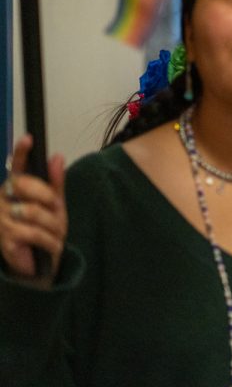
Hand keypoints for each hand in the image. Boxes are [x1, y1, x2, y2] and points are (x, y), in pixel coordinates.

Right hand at [0, 136, 67, 285]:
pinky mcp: (5, 238)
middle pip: (26, 185)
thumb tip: (56, 156)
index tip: (29, 138)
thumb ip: (55, 182)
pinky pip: (35, 233)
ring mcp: (1, 219)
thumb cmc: (45, 229)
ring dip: (52, 224)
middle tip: (57, 209)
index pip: (18, 167)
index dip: (22, 152)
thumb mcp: (55, 204)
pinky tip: (52, 246)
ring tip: (56, 234)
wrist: (39, 263)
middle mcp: (3, 199)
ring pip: (34, 211)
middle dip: (48, 197)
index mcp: (15, 188)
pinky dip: (49, 241)